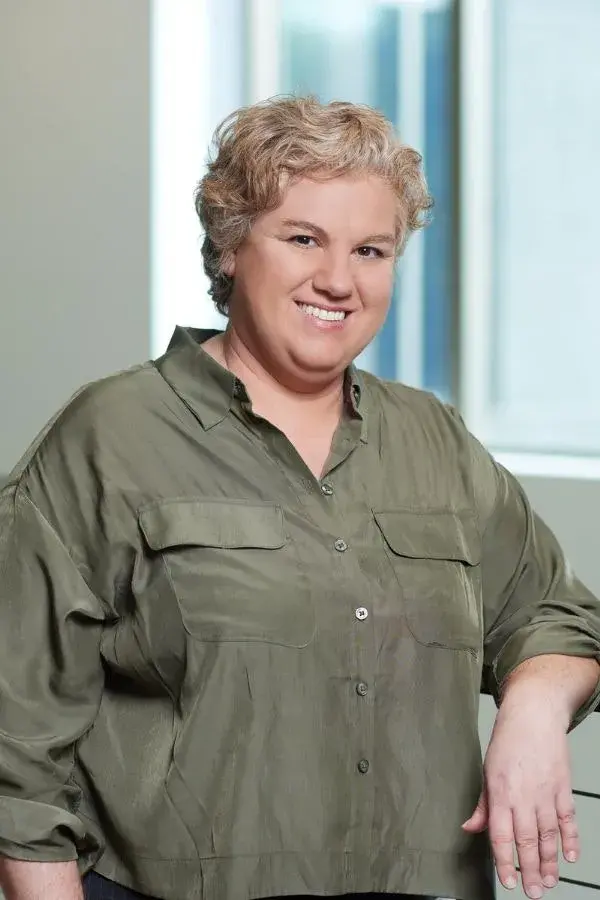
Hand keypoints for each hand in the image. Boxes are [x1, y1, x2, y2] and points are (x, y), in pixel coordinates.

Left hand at [462, 698, 578, 898]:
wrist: (533, 715)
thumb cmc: (508, 742)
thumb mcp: (487, 771)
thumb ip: (483, 805)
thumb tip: (469, 828)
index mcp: (500, 792)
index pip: (501, 835)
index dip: (504, 861)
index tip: (508, 881)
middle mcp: (523, 796)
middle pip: (527, 841)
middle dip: (529, 870)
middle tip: (533, 892)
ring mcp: (545, 793)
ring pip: (548, 835)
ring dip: (549, 861)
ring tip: (549, 882)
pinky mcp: (563, 788)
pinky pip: (568, 819)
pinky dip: (571, 839)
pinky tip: (570, 857)